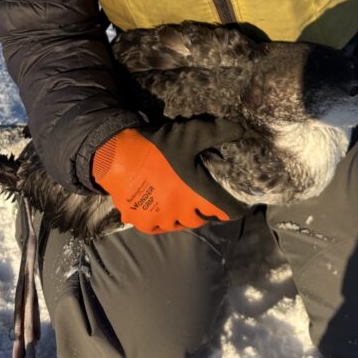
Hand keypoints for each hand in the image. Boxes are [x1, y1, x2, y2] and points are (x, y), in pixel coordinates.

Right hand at [92, 117, 246, 233]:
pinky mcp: (143, 223)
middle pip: (201, 219)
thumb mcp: (189, 134)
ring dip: (184, 216)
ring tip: (183, 204)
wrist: (117, 156)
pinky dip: (164, 221)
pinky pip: (160, 227)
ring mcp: (161, 220)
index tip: (238, 208)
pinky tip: (163, 210)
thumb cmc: (156, 146)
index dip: (233, 209)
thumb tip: (241, 130)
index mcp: (196, 192)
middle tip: (204, 201)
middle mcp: (181, 211)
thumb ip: (216, 132)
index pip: (224, 210)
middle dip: (205, 211)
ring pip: (180, 225)